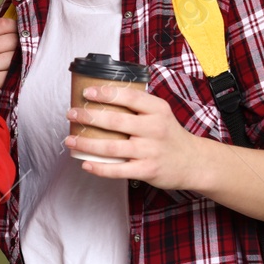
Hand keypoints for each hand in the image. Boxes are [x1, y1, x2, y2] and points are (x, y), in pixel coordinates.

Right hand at [0, 14, 17, 96]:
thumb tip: (24, 26)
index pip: (3, 23)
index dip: (18, 27)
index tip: (25, 33)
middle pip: (12, 39)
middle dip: (22, 46)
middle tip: (25, 54)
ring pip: (15, 56)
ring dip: (21, 62)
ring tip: (17, 68)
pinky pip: (13, 72)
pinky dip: (17, 75)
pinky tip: (13, 79)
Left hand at [65, 84, 206, 190]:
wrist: (193, 162)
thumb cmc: (169, 135)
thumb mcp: (161, 114)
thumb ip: (138, 106)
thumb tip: (102, 95)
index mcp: (158, 110)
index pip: (130, 96)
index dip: (106, 93)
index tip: (86, 92)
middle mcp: (155, 129)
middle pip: (116, 121)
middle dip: (88, 116)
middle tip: (71, 113)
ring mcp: (150, 151)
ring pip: (111, 147)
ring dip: (86, 144)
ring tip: (70, 140)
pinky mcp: (147, 170)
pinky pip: (118, 170)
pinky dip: (99, 168)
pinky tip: (84, 164)